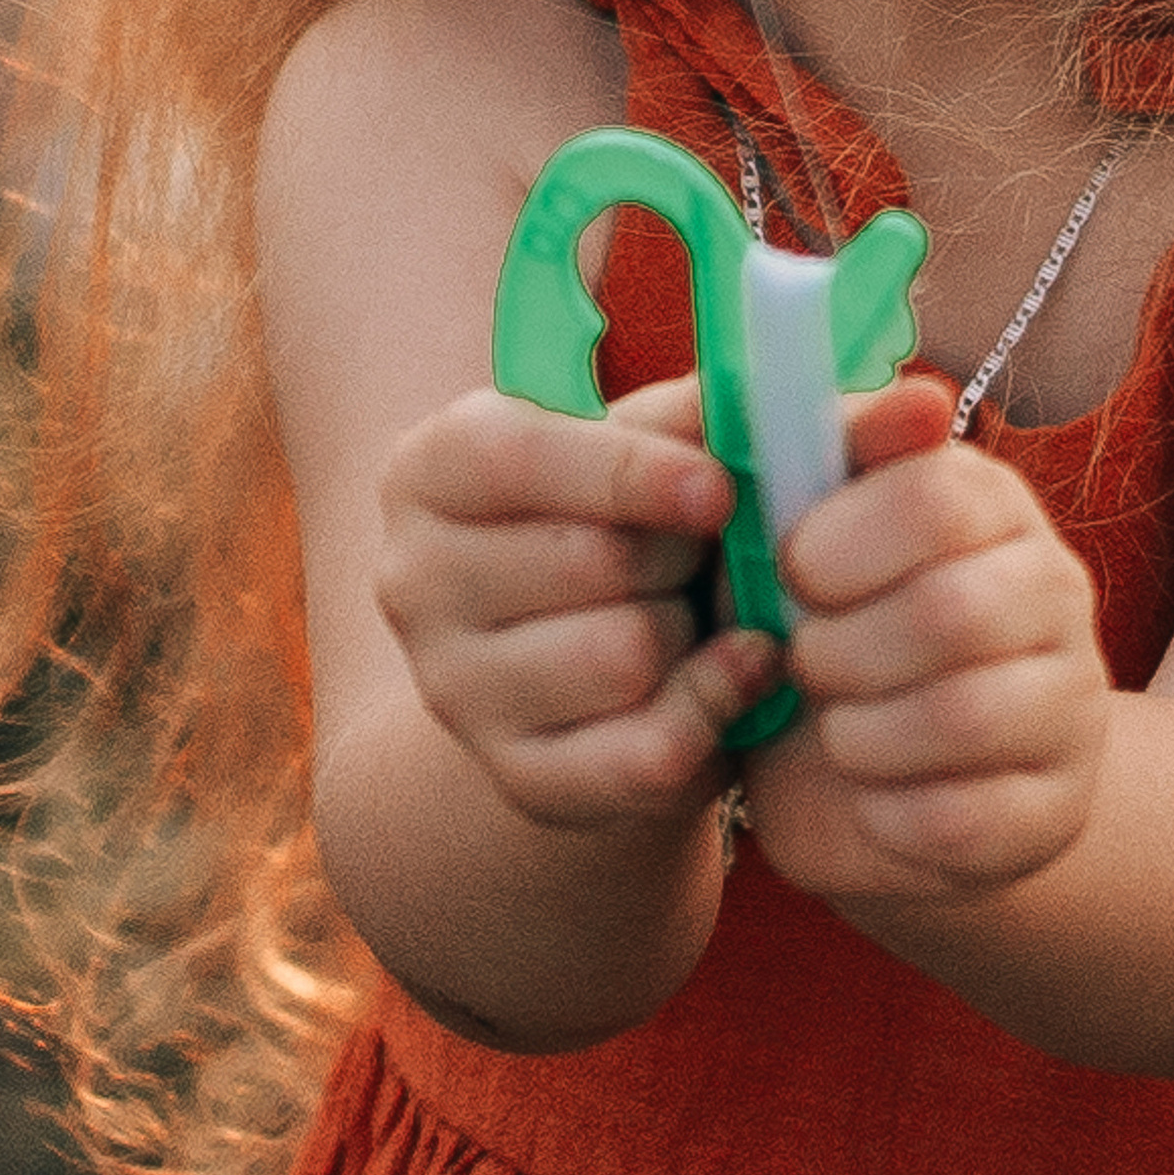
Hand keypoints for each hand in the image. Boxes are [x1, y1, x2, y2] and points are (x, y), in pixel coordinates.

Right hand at [374, 377, 781, 830]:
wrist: (574, 657)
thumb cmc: (612, 518)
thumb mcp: (631, 444)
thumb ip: (687, 414)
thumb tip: (758, 396)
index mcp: (427, 473)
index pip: (513, 458)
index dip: (630, 471)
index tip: (719, 487)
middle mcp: (415, 583)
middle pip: (590, 560)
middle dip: (680, 551)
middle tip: (697, 550)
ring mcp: (456, 692)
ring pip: (623, 655)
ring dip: (691, 630)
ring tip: (692, 612)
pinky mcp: (519, 778)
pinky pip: (647, 753)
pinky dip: (716, 708)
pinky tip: (734, 671)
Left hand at [744, 374, 1111, 913]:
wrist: (861, 779)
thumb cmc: (826, 628)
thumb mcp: (803, 538)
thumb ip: (825, 453)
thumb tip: (917, 397)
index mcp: (991, 504)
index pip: (937, 495)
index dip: (839, 540)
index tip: (791, 570)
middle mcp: (1054, 592)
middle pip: (951, 611)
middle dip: (840, 650)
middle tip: (805, 661)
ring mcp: (1070, 704)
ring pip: (963, 719)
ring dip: (859, 734)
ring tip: (835, 729)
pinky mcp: (1056, 811)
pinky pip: (964, 820)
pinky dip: (886, 813)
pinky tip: (870, 794)